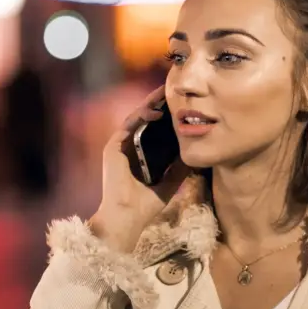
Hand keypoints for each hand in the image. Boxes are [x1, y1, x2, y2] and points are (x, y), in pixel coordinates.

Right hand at [89, 86, 189, 252]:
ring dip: (150, 104)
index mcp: (139, 156)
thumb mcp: (170, 183)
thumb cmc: (145, 206)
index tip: (179, 105)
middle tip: (172, 90)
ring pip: (135, 118)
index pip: (152, 130)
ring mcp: (119, 147)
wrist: (127, 218)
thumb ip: (179, 168)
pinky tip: (155, 111)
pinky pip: (127, 125)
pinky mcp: (112, 147)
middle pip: (144, 119)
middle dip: (157, 104)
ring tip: (165, 93)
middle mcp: (128, 148)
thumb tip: (194, 153)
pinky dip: (140, 116)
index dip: (164, 116)